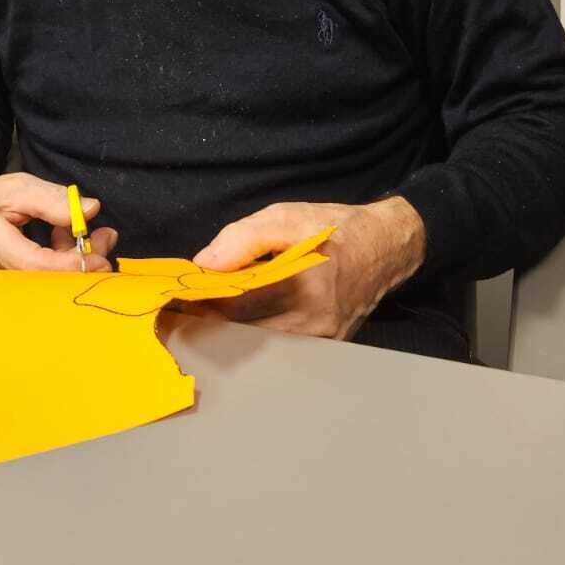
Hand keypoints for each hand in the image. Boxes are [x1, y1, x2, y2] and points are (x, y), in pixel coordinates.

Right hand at [0, 173, 117, 271]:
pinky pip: (38, 280)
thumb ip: (53, 199)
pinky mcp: (5, 288)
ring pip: (45, 281)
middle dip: (82, 261)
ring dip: (72, 257)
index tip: (99, 257)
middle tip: (106, 238)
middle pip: (46, 279)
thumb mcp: (17, 188)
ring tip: (83, 230)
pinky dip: (57, 261)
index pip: (35, 265)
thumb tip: (90, 210)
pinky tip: (62, 239)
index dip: (71, 265)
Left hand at [189, 197, 425, 339]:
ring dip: (229, 329)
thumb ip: (244, 237)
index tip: (179, 293)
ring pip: (257, 345)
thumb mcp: (288, 216)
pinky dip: (253, 334)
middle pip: (243, 331)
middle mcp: (315, 322)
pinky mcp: (324, 348)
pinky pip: (277, 347)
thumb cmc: (335, 228)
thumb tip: (205, 264)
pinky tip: (241, 317)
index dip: (202, 298)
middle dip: (211, 319)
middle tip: (188, 305)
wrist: (385, 249)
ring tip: (210, 310)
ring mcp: (321, 341)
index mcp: (305, 285)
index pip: (237, 301)